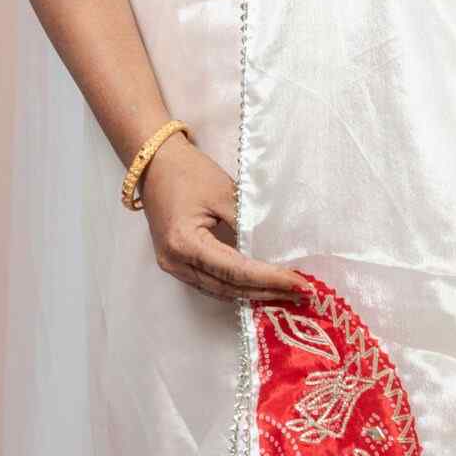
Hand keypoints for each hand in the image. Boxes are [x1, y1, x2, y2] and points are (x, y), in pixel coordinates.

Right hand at [138, 129, 311, 306]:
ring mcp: (173, 265)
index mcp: (185, 243)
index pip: (236, 271)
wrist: (155, 161)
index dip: (270, 279)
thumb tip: (275, 251)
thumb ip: (248, 225)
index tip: (298, 283)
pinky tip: (260, 285)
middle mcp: (175, 262)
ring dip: (253, 293)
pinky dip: (237, 286)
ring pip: (220, 290)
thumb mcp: (225, 194)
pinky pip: (211, 282)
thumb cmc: (187, 171)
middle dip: (266, 291)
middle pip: (228, 288)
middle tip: (300, 293)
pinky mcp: (176, 262)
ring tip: (285, 293)